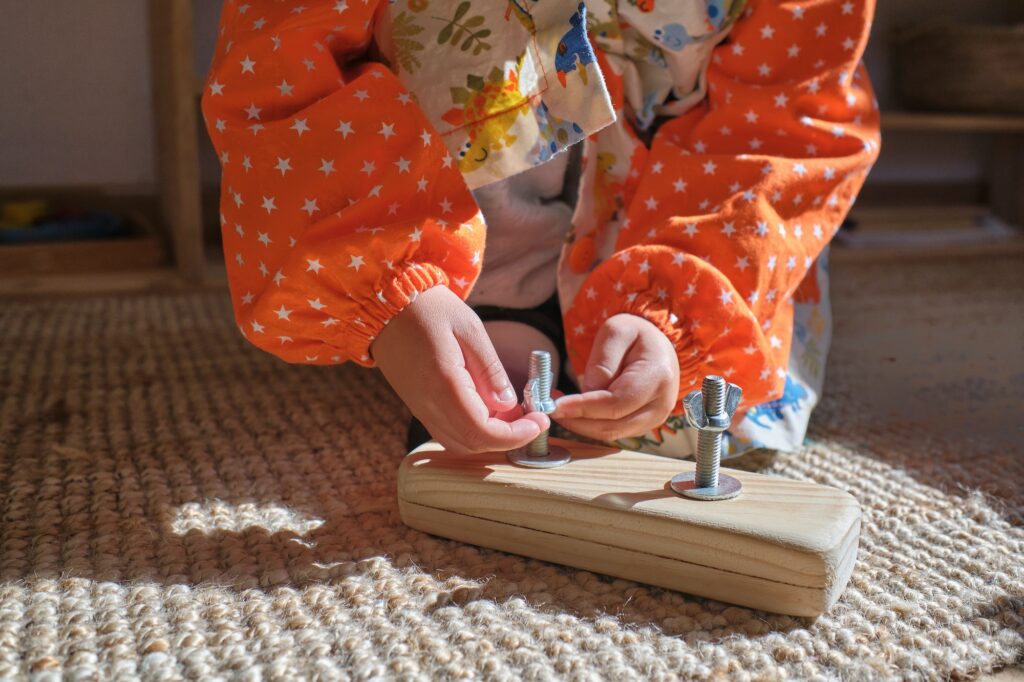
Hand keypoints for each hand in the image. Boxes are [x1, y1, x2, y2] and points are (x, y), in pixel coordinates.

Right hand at [372, 286, 547, 454]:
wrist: (387, 306)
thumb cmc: (430, 310)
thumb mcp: (470, 329)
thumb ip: (490, 370)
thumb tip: (509, 404)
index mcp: (444, 383)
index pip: (483, 431)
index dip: (516, 435)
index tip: (539, 421)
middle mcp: (428, 404)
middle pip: (473, 444)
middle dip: (509, 438)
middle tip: (532, 417)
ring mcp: (420, 409)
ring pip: (460, 444)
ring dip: (491, 438)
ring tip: (514, 414)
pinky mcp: (418, 406)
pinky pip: (448, 433)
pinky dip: (473, 432)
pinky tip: (490, 411)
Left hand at [552, 313, 678, 441]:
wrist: (658, 345)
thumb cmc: (636, 334)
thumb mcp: (616, 331)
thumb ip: (602, 360)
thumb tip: (588, 391)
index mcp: (657, 377)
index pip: (617, 402)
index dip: (585, 407)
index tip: (556, 404)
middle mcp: (660, 404)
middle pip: (612, 425)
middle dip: (576, 420)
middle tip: (549, 406)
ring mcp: (654, 419)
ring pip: (610, 433)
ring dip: (579, 424)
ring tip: (558, 406)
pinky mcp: (643, 425)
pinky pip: (612, 431)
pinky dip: (589, 424)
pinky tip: (573, 410)